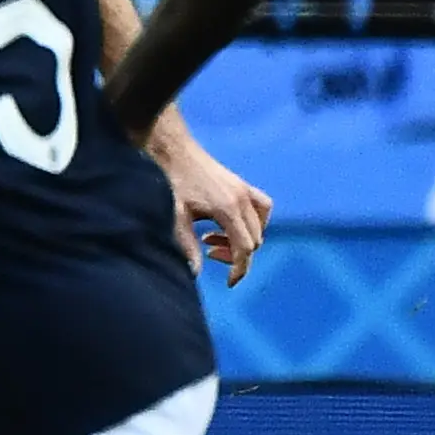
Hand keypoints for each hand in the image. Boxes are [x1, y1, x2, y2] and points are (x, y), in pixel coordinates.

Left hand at [157, 138, 273, 284]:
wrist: (174, 152)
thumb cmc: (172, 183)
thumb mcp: (176, 217)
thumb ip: (187, 246)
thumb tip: (194, 272)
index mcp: (227, 209)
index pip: (245, 248)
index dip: (239, 268)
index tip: (230, 282)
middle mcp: (243, 199)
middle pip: (254, 240)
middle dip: (236, 255)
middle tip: (209, 252)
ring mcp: (246, 190)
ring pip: (260, 227)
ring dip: (243, 239)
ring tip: (212, 239)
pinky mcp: (243, 185)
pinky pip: (262, 209)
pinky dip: (252, 223)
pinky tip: (228, 225)